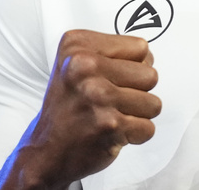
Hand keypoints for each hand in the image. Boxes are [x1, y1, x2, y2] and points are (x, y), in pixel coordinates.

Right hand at [16, 30, 160, 186]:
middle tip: (112, 101)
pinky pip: (148, 128)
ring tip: (112, 116)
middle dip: (137, 92)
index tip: (113, 77)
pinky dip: (135, 135)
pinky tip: (112, 133)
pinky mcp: (109, 125)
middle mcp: (85, 68)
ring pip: (153, 103)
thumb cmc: (66, 108)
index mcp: (77, 46)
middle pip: (150, 75)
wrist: (45, 152)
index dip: (134, 65)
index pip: (141, 48)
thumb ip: (111, 51)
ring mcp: (98, 97)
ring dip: (137, 115)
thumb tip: (148, 55)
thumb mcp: (75, 63)